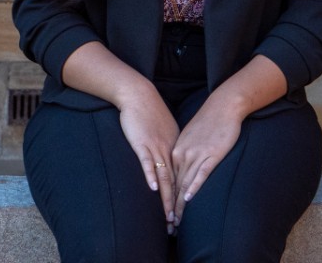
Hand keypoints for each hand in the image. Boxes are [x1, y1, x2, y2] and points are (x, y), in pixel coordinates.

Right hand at [118, 86, 181, 231]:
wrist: (138, 95)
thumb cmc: (149, 113)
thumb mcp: (163, 131)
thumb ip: (167, 146)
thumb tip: (169, 161)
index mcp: (175, 147)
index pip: (180, 177)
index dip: (181, 197)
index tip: (183, 215)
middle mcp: (169, 149)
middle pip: (174, 182)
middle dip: (175, 206)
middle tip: (176, 225)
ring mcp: (156, 147)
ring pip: (164, 177)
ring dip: (166, 199)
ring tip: (168, 217)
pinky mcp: (142, 143)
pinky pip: (147, 162)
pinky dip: (151, 176)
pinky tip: (154, 189)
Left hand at [168, 95, 242, 225]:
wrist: (223, 106)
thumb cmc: (209, 122)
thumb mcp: (191, 138)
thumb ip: (185, 153)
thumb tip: (182, 168)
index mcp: (177, 150)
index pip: (169, 180)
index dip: (166, 200)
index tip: (163, 216)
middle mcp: (183, 154)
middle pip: (174, 185)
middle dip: (171, 207)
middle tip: (168, 227)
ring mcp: (197, 154)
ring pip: (185, 183)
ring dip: (180, 204)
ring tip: (177, 221)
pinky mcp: (211, 154)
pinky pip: (201, 173)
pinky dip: (194, 186)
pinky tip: (189, 198)